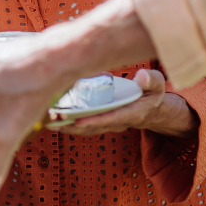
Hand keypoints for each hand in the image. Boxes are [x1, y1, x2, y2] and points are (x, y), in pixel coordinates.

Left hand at [57, 68, 196, 136]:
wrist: (150, 109)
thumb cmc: (151, 93)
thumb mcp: (157, 85)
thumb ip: (151, 81)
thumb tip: (141, 76)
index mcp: (132, 112)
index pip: (113, 118)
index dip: (96, 120)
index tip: (79, 120)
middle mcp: (117, 121)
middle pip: (93, 126)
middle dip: (73, 124)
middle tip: (55, 119)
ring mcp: (107, 124)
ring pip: (85, 128)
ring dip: (67, 126)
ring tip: (48, 121)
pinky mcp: (99, 122)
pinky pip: (82, 126)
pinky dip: (67, 124)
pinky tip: (52, 119)